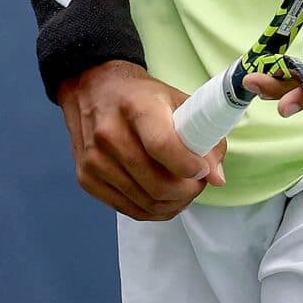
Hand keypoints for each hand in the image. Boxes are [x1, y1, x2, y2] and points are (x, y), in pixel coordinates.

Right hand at [57, 60, 226, 220]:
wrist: (92, 91)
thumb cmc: (139, 95)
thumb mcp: (175, 100)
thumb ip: (202, 134)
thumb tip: (217, 177)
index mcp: (136, 107)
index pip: (162, 146)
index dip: (188, 165)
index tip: (202, 169)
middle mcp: (109, 134)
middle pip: (156, 183)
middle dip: (187, 191)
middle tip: (198, 183)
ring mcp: (94, 160)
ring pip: (145, 202)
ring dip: (173, 204)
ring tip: (184, 191)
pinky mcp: (86, 179)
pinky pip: (128, 210)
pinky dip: (153, 211)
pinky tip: (165, 199)